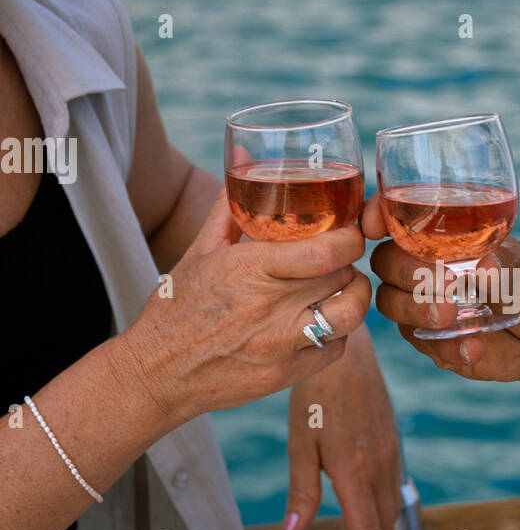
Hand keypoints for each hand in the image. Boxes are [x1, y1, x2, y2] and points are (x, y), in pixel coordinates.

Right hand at [122, 187, 371, 425]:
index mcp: (249, 269)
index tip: (348, 232)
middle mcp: (269, 308)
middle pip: (342, 276)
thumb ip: (230, 206)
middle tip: (339, 257)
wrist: (154, 374)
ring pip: (350, 315)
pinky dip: (338, 333)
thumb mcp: (199, 252)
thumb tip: (243, 155)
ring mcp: (280, 344)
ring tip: (343, 287)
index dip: (349, 238)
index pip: (326, 251)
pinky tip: (323, 320)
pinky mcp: (286, 375)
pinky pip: (336, 349)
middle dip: (348, 262)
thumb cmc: (176, 309)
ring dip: (354, 296)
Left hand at [283, 327, 401, 529]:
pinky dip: (385, 511)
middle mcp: (379, 466)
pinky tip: (370, 512)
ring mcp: (390, 453)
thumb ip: (301, 490)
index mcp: (354, 470)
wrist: (348, 349)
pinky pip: (394, 486)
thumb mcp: (299, 441)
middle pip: (383, 527)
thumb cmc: (316, 393)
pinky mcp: (392, 441)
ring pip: (392, 508)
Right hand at [361, 193, 519, 381]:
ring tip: (451, 318)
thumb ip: (510, 263)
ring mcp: (420, 303)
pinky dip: (443, 346)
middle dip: (407, 272)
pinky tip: (473, 349)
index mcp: (441, 236)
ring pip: (390, 302)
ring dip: (417, 309)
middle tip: (448, 285)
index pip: (396, 219)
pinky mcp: (427, 338)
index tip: (376, 226)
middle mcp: (421, 266)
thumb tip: (484, 264)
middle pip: (385, 261)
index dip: (377, 216)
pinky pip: (419, 341)